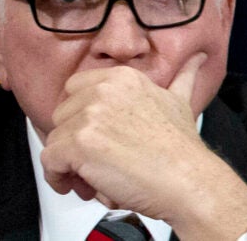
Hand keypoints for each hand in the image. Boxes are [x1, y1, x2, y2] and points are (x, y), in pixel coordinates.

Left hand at [40, 53, 246, 238]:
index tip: (92, 135)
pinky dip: (58, 178)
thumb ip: (182, 78)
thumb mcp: (181, 102)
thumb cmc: (182, 151)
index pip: (76, 90)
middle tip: (94, 162)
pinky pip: (49, 160)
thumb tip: (197, 59)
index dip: (80, 116)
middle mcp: (103, 91)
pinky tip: (81, 187)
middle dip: (73, 141)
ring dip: (69, 163)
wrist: (189, 181)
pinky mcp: (79, 144)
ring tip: (94, 179)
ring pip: (55, 140)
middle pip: (62, 115)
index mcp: (121, 78)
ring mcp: (89, 116)